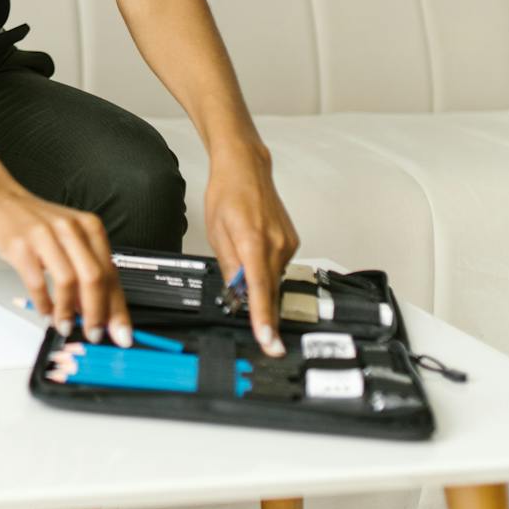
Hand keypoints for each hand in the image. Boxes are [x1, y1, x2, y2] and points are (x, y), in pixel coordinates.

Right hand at [0, 183, 135, 347]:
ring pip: (68, 281)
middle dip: (97, 313)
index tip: (121, 332)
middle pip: (94, 277)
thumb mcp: (69, 238)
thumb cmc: (36, 223)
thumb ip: (86, 269)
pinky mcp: (21, 246)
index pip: (112, 273)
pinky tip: (45, 311)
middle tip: (94, 333)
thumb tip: (101, 309)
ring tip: (65, 324)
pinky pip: (38, 282)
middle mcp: (70, 229)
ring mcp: (45, 236)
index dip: (117, 308)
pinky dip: (44, 304)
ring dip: (68, 312)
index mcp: (89, 227)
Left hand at [204, 141, 298, 357]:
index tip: (269, 340)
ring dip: (260, 284)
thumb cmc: (227, 194)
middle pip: (270, 289)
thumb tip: (237, 292)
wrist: (246, 168)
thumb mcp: (216, 232)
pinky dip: (266, 270)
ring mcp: (288, 242)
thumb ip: (228, 266)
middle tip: (254, 321)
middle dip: (260, 307)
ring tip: (242, 263)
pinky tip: (253, 255)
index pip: (260, 289)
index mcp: (253, 241)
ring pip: (274, 279)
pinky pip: (278, 266)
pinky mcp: (293, 241)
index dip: (263, 318)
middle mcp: (276, 243)